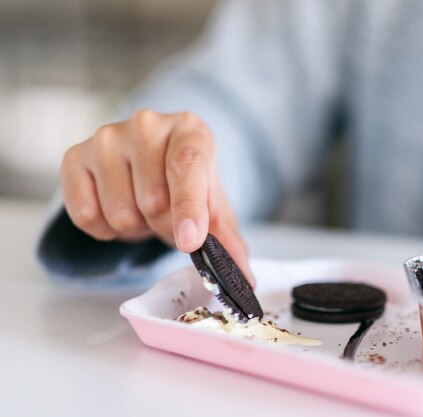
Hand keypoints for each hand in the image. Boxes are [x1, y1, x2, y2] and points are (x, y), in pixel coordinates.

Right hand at [61, 109, 253, 283]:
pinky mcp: (74, 157)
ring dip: (136, 227)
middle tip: (170, 220)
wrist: (152, 164)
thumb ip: (228, 241)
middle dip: (165, 226)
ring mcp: (106, 138)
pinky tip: (117, 209)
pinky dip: (106, 230)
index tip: (190, 241)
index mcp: (189, 130)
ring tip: (143, 210)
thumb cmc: (186, 184)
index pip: (186, 165)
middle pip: (153, 200)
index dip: (188, 206)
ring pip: (120, 213)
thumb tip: (244, 278)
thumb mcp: (214, 207)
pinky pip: (87, 216)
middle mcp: (146, 125)